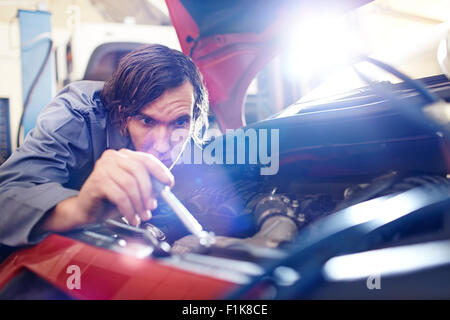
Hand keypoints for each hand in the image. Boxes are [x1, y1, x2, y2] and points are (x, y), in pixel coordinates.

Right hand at [37, 149, 173, 231]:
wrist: (85, 210)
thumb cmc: (110, 200)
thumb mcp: (133, 191)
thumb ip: (148, 186)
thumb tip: (163, 189)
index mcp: (123, 156)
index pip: (147, 159)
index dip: (161, 171)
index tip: (169, 184)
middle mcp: (113, 157)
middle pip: (139, 170)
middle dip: (149, 191)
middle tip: (152, 207)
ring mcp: (103, 167)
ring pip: (130, 185)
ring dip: (139, 204)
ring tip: (141, 216)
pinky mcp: (97, 181)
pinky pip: (120, 196)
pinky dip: (129, 210)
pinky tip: (132, 218)